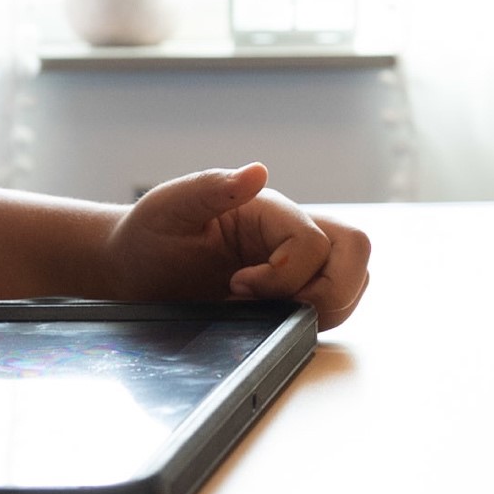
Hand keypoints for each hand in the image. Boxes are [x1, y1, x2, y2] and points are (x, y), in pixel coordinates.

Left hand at [106, 164, 372, 328]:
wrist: (136, 269)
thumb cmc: (149, 236)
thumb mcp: (167, 208)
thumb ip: (209, 187)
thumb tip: (258, 172)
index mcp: (269, 210)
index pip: (313, 241)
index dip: (282, 275)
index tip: (235, 287)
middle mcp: (293, 233)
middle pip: (356, 250)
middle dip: (329, 290)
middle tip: (276, 306)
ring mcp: (300, 264)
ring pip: (355, 280)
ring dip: (323, 307)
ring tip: (269, 314)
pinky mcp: (296, 292)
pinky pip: (336, 304)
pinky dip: (317, 318)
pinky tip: (270, 321)